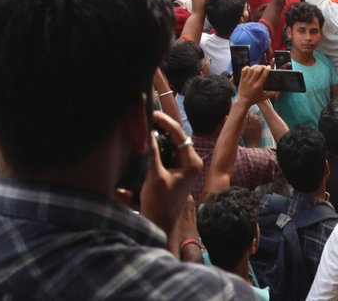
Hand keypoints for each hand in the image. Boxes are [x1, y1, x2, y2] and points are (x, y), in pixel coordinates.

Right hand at [138, 110, 200, 236]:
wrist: (160, 223)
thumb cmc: (159, 203)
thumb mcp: (154, 175)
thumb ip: (153, 152)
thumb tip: (147, 130)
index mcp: (192, 163)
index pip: (179, 134)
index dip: (165, 122)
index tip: (151, 113)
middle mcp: (192, 162)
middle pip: (177, 136)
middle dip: (162, 126)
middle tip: (146, 116)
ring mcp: (186, 166)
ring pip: (173, 142)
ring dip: (160, 134)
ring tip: (146, 123)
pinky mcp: (178, 169)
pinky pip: (170, 150)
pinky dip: (160, 143)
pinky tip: (148, 138)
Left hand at [235, 63, 270, 103]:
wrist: (243, 101)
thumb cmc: (254, 99)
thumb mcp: (264, 97)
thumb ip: (271, 94)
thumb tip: (278, 91)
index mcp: (258, 86)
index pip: (263, 75)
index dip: (267, 69)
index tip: (269, 67)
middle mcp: (252, 82)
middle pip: (257, 70)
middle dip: (262, 66)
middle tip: (264, 66)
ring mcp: (246, 80)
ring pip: (251, 69)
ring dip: (256, 66)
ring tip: (259, 66)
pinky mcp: (242, 79)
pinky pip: (244, 70)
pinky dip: (248, 67)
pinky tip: (251, 68)